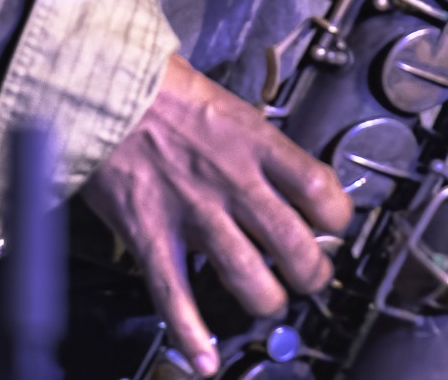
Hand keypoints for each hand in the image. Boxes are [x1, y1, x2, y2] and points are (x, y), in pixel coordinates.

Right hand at [81, 54, 351, 375]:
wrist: (109, 93)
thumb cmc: (168, 94)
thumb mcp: (233, 109)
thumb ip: (261, 147)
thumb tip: (287, 178)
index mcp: (257, 144)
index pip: (320, 189)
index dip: (338, 216)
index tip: (336, 225)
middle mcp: (234, 182)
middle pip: (293, 244)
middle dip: (312, 272)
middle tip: (312, 276)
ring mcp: (195, 214)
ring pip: (248, 277)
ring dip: (268, 300)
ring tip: (272, 302)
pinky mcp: (153, 237)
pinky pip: (176, 296)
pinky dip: (191, 335)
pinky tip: (205, 359)